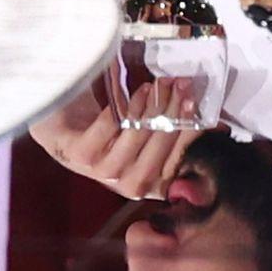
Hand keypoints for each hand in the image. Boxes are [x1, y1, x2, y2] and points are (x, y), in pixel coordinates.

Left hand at [28, 81, 210, 199]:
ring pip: (134, 147)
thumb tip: (215, 121)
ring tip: (159, 86)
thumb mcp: (144, 125)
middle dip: (173, 120)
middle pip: (157, 159)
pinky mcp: (76, 155)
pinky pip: (106, 134)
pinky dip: (123, 113)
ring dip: (150, 114)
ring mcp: (98, 172)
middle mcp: (124, 184)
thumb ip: (173, 127)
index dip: (191, 139)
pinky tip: (134, 93)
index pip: (177, 169)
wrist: (56, 111)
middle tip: (182, 87)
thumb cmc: (106, 120)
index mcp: (146, 181)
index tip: (201, 110)